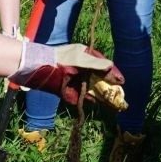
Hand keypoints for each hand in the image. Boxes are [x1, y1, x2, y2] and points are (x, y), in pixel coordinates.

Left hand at [9, 42, 123, 102]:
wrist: (39, 68)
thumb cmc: (60, 59)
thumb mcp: (80, 59)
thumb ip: (96, 64)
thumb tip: (111, 67)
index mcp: (86, 57)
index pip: (104, 65)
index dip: (113, 73)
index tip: (121, 81)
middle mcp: (83, 69)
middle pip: (100, 79)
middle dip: (109, 87)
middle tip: (119, 95)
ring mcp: (76, 80)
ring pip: (92, 89)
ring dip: (102, 96)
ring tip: (113, 104)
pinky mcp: (69, 91)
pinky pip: (82, 96)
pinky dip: (90, 100)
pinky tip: (99, 104)